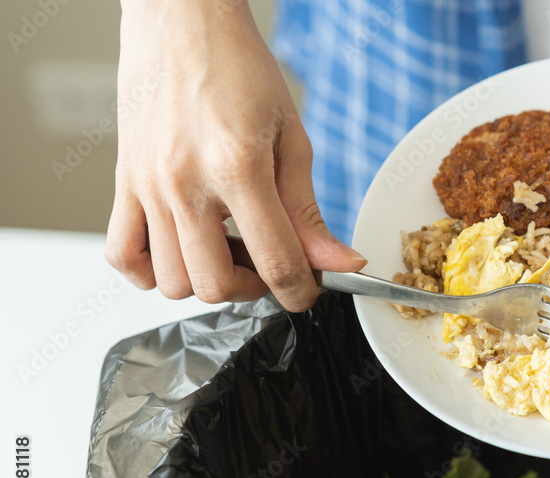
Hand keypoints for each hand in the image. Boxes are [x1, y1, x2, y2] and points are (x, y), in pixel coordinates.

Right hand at [107, 0, 366, 311]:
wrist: (182, 21)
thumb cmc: (238, 67)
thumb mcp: (291, 137)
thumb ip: (308, 210)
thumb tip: (338, 260)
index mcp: (236, 166)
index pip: (275, 261)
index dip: (301, 290)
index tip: (310, 290)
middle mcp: (184, 181)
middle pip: (216, 284)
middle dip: (254, 289)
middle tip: (269, 264)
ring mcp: (147, 185)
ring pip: (172, 281)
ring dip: (207, 281)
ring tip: (229, 250)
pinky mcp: (123, 182)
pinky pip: (122, 256)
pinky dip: (150, 271)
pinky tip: (182, 250)